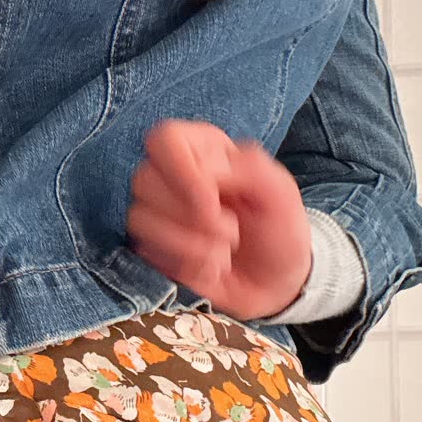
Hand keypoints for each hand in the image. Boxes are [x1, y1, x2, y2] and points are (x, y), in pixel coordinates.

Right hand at [127, 119, 311, 320]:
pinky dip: (184, 264)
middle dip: (190, 215)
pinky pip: (145, 251)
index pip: (164, 139)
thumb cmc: (280, 229)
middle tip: (229, 230)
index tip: (213, 202)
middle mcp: (174, 175)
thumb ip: (249, 167)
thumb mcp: (281, 192)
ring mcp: (159, 213)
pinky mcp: (153, 247)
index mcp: (204, 149)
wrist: (278, 281)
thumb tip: (204, 175)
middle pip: (144, 180)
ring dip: (189, 243)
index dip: (183, 173)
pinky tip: (211, 266)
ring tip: (223, 251)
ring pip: (140, 218)